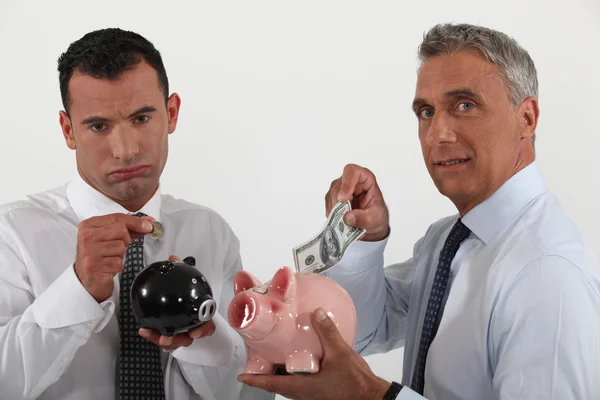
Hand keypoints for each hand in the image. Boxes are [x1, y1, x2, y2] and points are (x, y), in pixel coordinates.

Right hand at [75, 213, 153, 301]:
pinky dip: (118, 265)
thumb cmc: (100, 256)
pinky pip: (118, 262)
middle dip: (125, 240)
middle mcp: (86, 236)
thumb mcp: (112, 237)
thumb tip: (148, 222)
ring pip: (121, 246)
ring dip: (120, 254)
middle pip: (121, 230)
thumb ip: (129, 228)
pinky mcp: (93, 266)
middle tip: (116, 248)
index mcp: (89, 225)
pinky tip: (108, 267)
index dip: (136, 221)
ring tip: (110, 258)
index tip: (148, 225)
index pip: (117, 217)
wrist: (88, 278)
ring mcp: (89, 251)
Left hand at [138, 255, 216, 349]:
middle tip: (167, 338)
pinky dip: (152, 336)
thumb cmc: (188, 294)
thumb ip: (182, 269)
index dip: (203, 330)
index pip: (206, 326)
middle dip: (179, 340)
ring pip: (175, 342)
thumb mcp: (185, 281)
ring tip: (156, 337)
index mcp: (199, 316)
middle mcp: (191, 327)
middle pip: (188, 338)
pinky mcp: (168, 336)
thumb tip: (173, 258)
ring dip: (165, 341)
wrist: (181, 302)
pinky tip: (143, 330)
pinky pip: (161, 338)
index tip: (194, 332)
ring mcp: (180, 334)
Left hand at [238, 308, 390, 399]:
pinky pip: (301, 384)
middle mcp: (303, 395)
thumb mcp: (340, 353)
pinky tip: (302, 361)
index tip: (242, 376)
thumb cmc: (355, 382)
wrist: (372, 397)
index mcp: (302, 388)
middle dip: (266, 373)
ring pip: (289, 385)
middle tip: (258, 358)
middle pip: (278, 385)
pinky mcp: (320, 394)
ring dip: (281, 374)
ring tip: (276, 356)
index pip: (271, 384)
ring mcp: (311, 396)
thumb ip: (327, 332)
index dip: (255, 380)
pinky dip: (294, 374)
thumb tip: (316, 313)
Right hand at [325, 164, 389, 241]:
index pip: (352, 171)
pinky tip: (340, 221)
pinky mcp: (333, 197)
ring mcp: (340, 188)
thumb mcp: (377, 218)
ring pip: (331, 195)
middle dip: (339, 203)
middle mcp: (351, 181)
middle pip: (338, 186)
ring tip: (344, 222)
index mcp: (365, 179)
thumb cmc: (377, 215)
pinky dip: (332, 214)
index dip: (346, 184)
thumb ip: (364, 218)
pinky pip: (328, 204)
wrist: (372, 224)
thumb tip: (347, 217)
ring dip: (335, 210)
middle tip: (343, 218)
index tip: (343, 199)